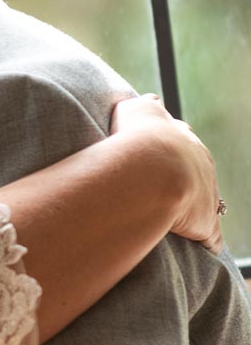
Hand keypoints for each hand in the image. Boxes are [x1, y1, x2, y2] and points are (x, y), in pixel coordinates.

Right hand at [111, 94, 223, 251]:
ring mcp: (206, 194)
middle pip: (198, 168)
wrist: (153, 170)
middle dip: (186, 175)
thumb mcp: (136, 109)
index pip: (181, 140)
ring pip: (207, 200)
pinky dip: (205, 240)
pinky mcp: (205, 224)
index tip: (160, 152)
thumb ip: (143, 105)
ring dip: (196, 207)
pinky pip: (209, 235)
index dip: (170, 146)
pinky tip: (201, 246)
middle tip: (170, 184)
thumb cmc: (136, 139)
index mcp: (182, 140)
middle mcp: (200, 165)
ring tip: (182, 215)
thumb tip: (152, 98)